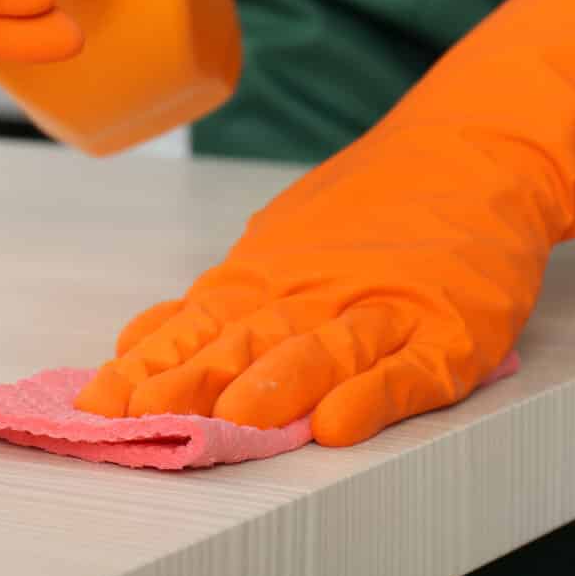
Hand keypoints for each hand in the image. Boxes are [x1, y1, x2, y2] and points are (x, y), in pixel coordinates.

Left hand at [76, 0, 574, 445]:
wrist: (479, 151)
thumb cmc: (374, 206)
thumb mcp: (282, 242)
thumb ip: (222, 299)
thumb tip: (144, 337)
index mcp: (269, 277)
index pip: (196, 325)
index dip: (147, 365)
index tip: (95, 401)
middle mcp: (317, 294)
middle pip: (245, 341)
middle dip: (187, 382)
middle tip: (139, 416)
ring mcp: (386, 311)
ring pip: (322, 351)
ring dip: (274, 386)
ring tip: (231, 420)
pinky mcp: (452, 333)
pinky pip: (409, 371)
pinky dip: (373, 397)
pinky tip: (338, 423)